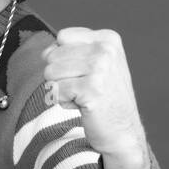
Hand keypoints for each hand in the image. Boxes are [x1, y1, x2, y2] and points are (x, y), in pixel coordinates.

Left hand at [41, 27, 148, 168]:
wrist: (122, 131)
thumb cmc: (105, 98)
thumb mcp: (95, 64)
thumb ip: (70, 51)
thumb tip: (45, 52)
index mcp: (108, 39)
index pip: (63, 36)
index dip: (64, 56)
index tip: (84, 72)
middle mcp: (105, 50)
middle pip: (53, 54)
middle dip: (61, 75)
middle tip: (83, 88)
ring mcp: (99, 69)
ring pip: (50, 72)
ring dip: (61, 89)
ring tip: (82, 96)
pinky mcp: (90, 89)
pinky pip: (56, 90)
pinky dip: (64, 102)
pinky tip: (83, 105)